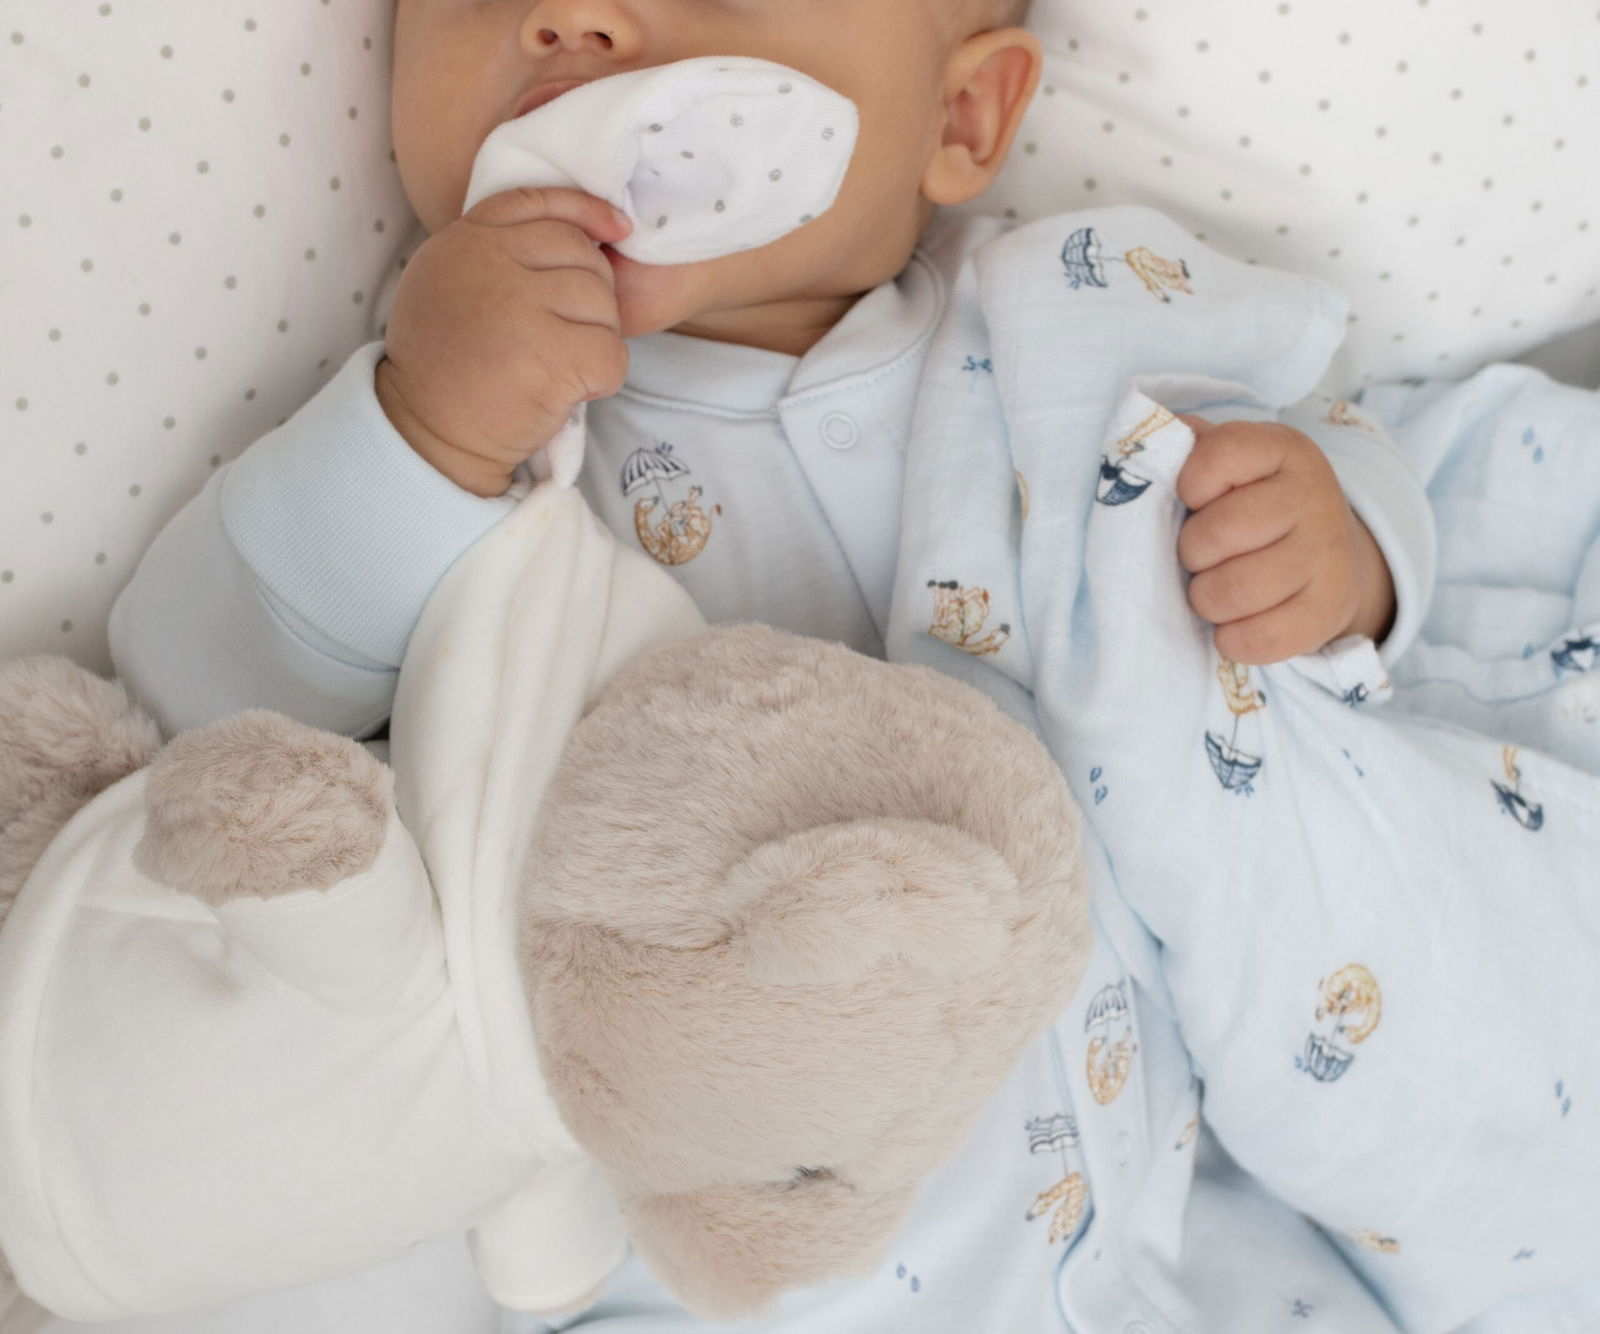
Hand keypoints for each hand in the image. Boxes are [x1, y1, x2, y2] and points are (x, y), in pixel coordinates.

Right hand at [375, 187, 634, 497]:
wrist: (427, 435)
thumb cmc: (444, 366)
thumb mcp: (445, 282)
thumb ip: (493, 252)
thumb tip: (578, 232)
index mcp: (466, 241)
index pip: (540, 202)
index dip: (587, 213)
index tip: (615, 231)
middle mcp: (492, 265)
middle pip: (585, 258)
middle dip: (592, 298)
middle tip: (567, 336)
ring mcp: (523, 309)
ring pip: (605, 305)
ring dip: (597, 340)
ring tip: (562, 366)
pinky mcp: (551, 357)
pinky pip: (613, 353)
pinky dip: (605, 378)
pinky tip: (575, 390)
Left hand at [1175, 416, 1394, 664]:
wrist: (1329, 555)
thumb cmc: (1253, 504)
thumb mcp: (1226, 462)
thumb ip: (1182, 445)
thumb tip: (1135, 440)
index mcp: (1281, 449)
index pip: (1214, 457)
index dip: (1189, 487)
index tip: (1196, 499)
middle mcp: (1312, 496)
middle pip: (1214, 534)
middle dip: (1192, 554)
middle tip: (1203, 556)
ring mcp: (1326, 554)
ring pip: (1231, 591)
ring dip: (1206, 599)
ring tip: (1216, 589)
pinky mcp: (1329, 610)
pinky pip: (1257, 639)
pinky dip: (1231, 639)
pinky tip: (1235, 623)